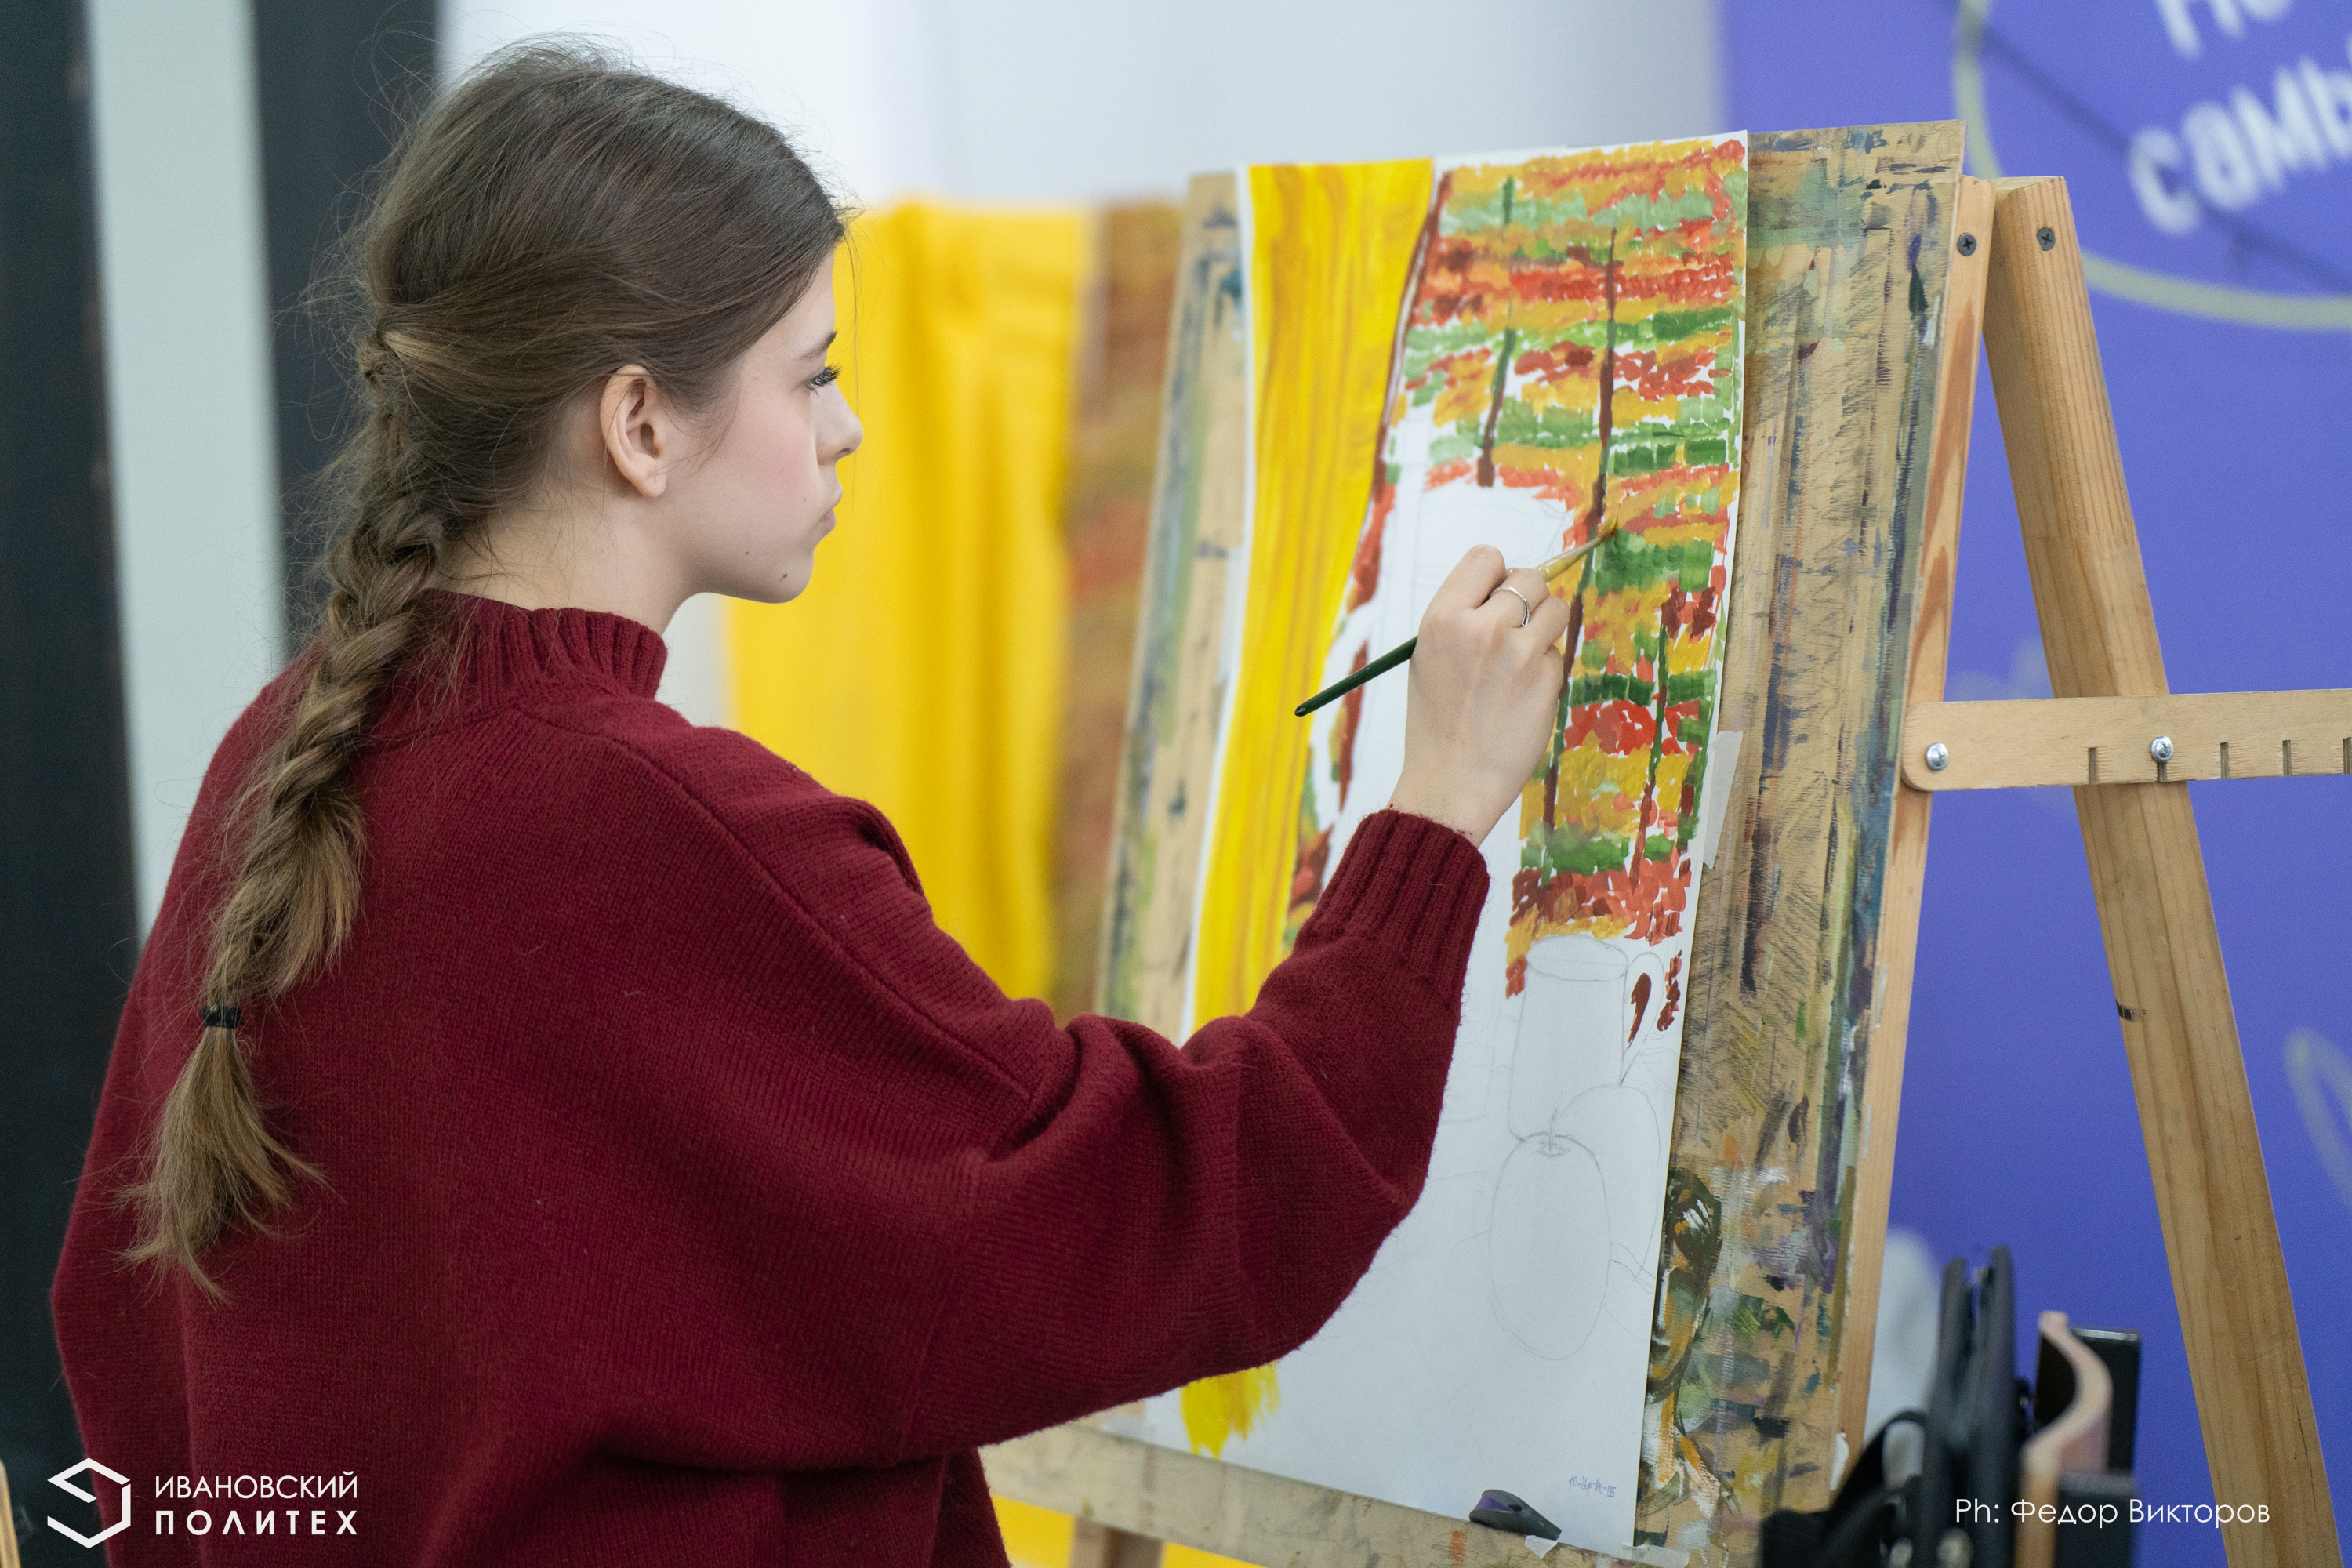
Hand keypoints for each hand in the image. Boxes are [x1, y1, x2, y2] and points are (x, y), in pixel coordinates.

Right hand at [1385, 546, 1572, 843]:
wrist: (1452, 781)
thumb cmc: (1436, 721)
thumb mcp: (1428, 657)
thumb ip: (1462, 617)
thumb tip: (1506, 589)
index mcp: (1443, 618)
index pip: (1486, 557)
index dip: (1495, 575)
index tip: (1494, 595)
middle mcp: (1482, 628)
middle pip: (1530, 577)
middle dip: (1527, 596)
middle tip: (1513, 627)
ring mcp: (1520, 653)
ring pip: (1556, 609)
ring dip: (1544, 627)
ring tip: (1519, 660)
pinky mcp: (1548, 679)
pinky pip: (1558, 653)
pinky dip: (1545, 668)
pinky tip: (1521, 695)